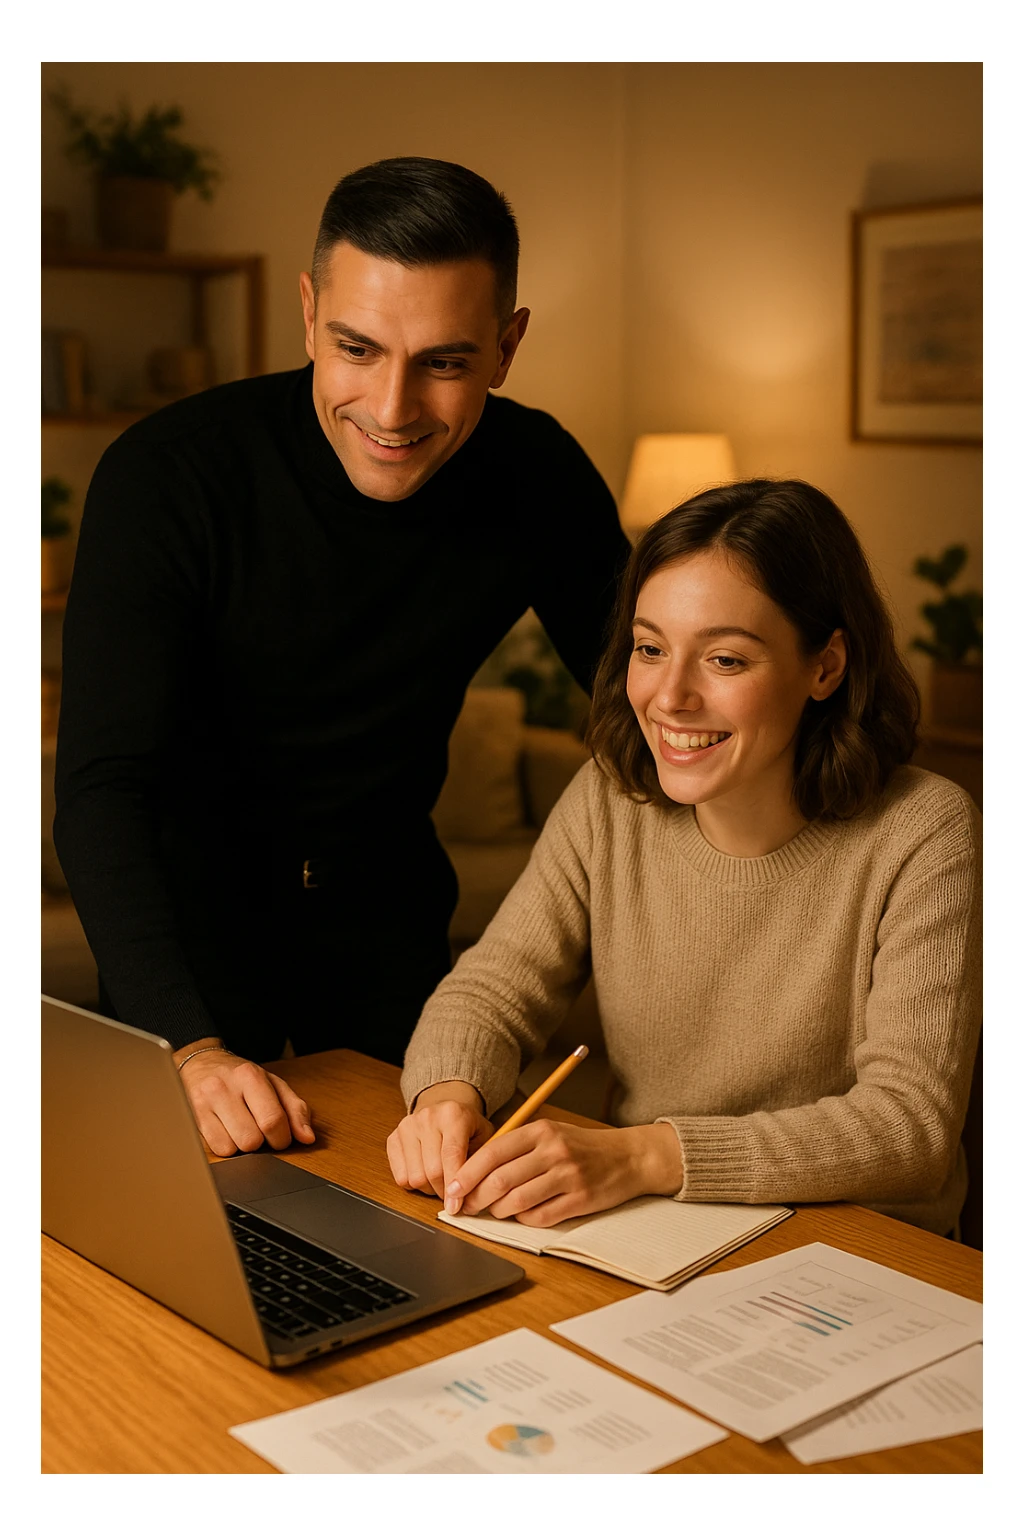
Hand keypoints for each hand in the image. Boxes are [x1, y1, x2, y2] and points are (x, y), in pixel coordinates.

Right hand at [175, 1040, 315, 1157]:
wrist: (200, 1064)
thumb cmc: (241, 1078)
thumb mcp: (273, 1084)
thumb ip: (295, 1109)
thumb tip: (307, 1137)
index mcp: (250, 1076)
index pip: (272, 1120)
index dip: (282, 1138)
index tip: (281, 1137)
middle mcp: (224, 1087)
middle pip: (252, 1139)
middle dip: (262, 1142)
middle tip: (260, 1132)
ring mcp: (205, 1102)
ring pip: (233, 1148)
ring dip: (243, 1146)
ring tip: (241, 1128)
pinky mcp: (192, 1117)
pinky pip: (217, 1149)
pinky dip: (227, 1147)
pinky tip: (227, 1131)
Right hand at [387, 1081, 493, 1201]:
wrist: (444, 1107)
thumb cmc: (466, 1126)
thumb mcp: (484, 1136)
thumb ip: (481, 1162)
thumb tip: (472, 1195)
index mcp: (452, 1114)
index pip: (451, 1155)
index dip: (454, 1185)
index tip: (456, 1207)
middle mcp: (427, 1118)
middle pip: (432, 1170)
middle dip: (444, 1191)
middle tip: (453, 1195)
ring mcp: (407, 1127)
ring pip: (415, 1177)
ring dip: (429, 1189)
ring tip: (440, 1182)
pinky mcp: (393, 1139)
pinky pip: (400, 1177)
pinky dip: (414, 1185)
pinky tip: (425, 1176)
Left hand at [445, 1119, 682, 1227]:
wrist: (630, 1157)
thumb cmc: (583, 1147)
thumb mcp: (551, 1134)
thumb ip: (518, 1147)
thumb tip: (476, 1171)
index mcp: (541, 1131)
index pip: (493, 1151)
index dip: (468, 1173)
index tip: (453, 1189)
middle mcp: (553, 1151)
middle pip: (500, 1179)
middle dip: (475, 1198)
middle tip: (465, 1208)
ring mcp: (567, 1176)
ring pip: (516, 1201)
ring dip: (498, 1211)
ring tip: (495, 1210)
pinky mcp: (579, 1200)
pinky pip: (539, 1217)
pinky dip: (525, 1219)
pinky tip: (524, 1214)